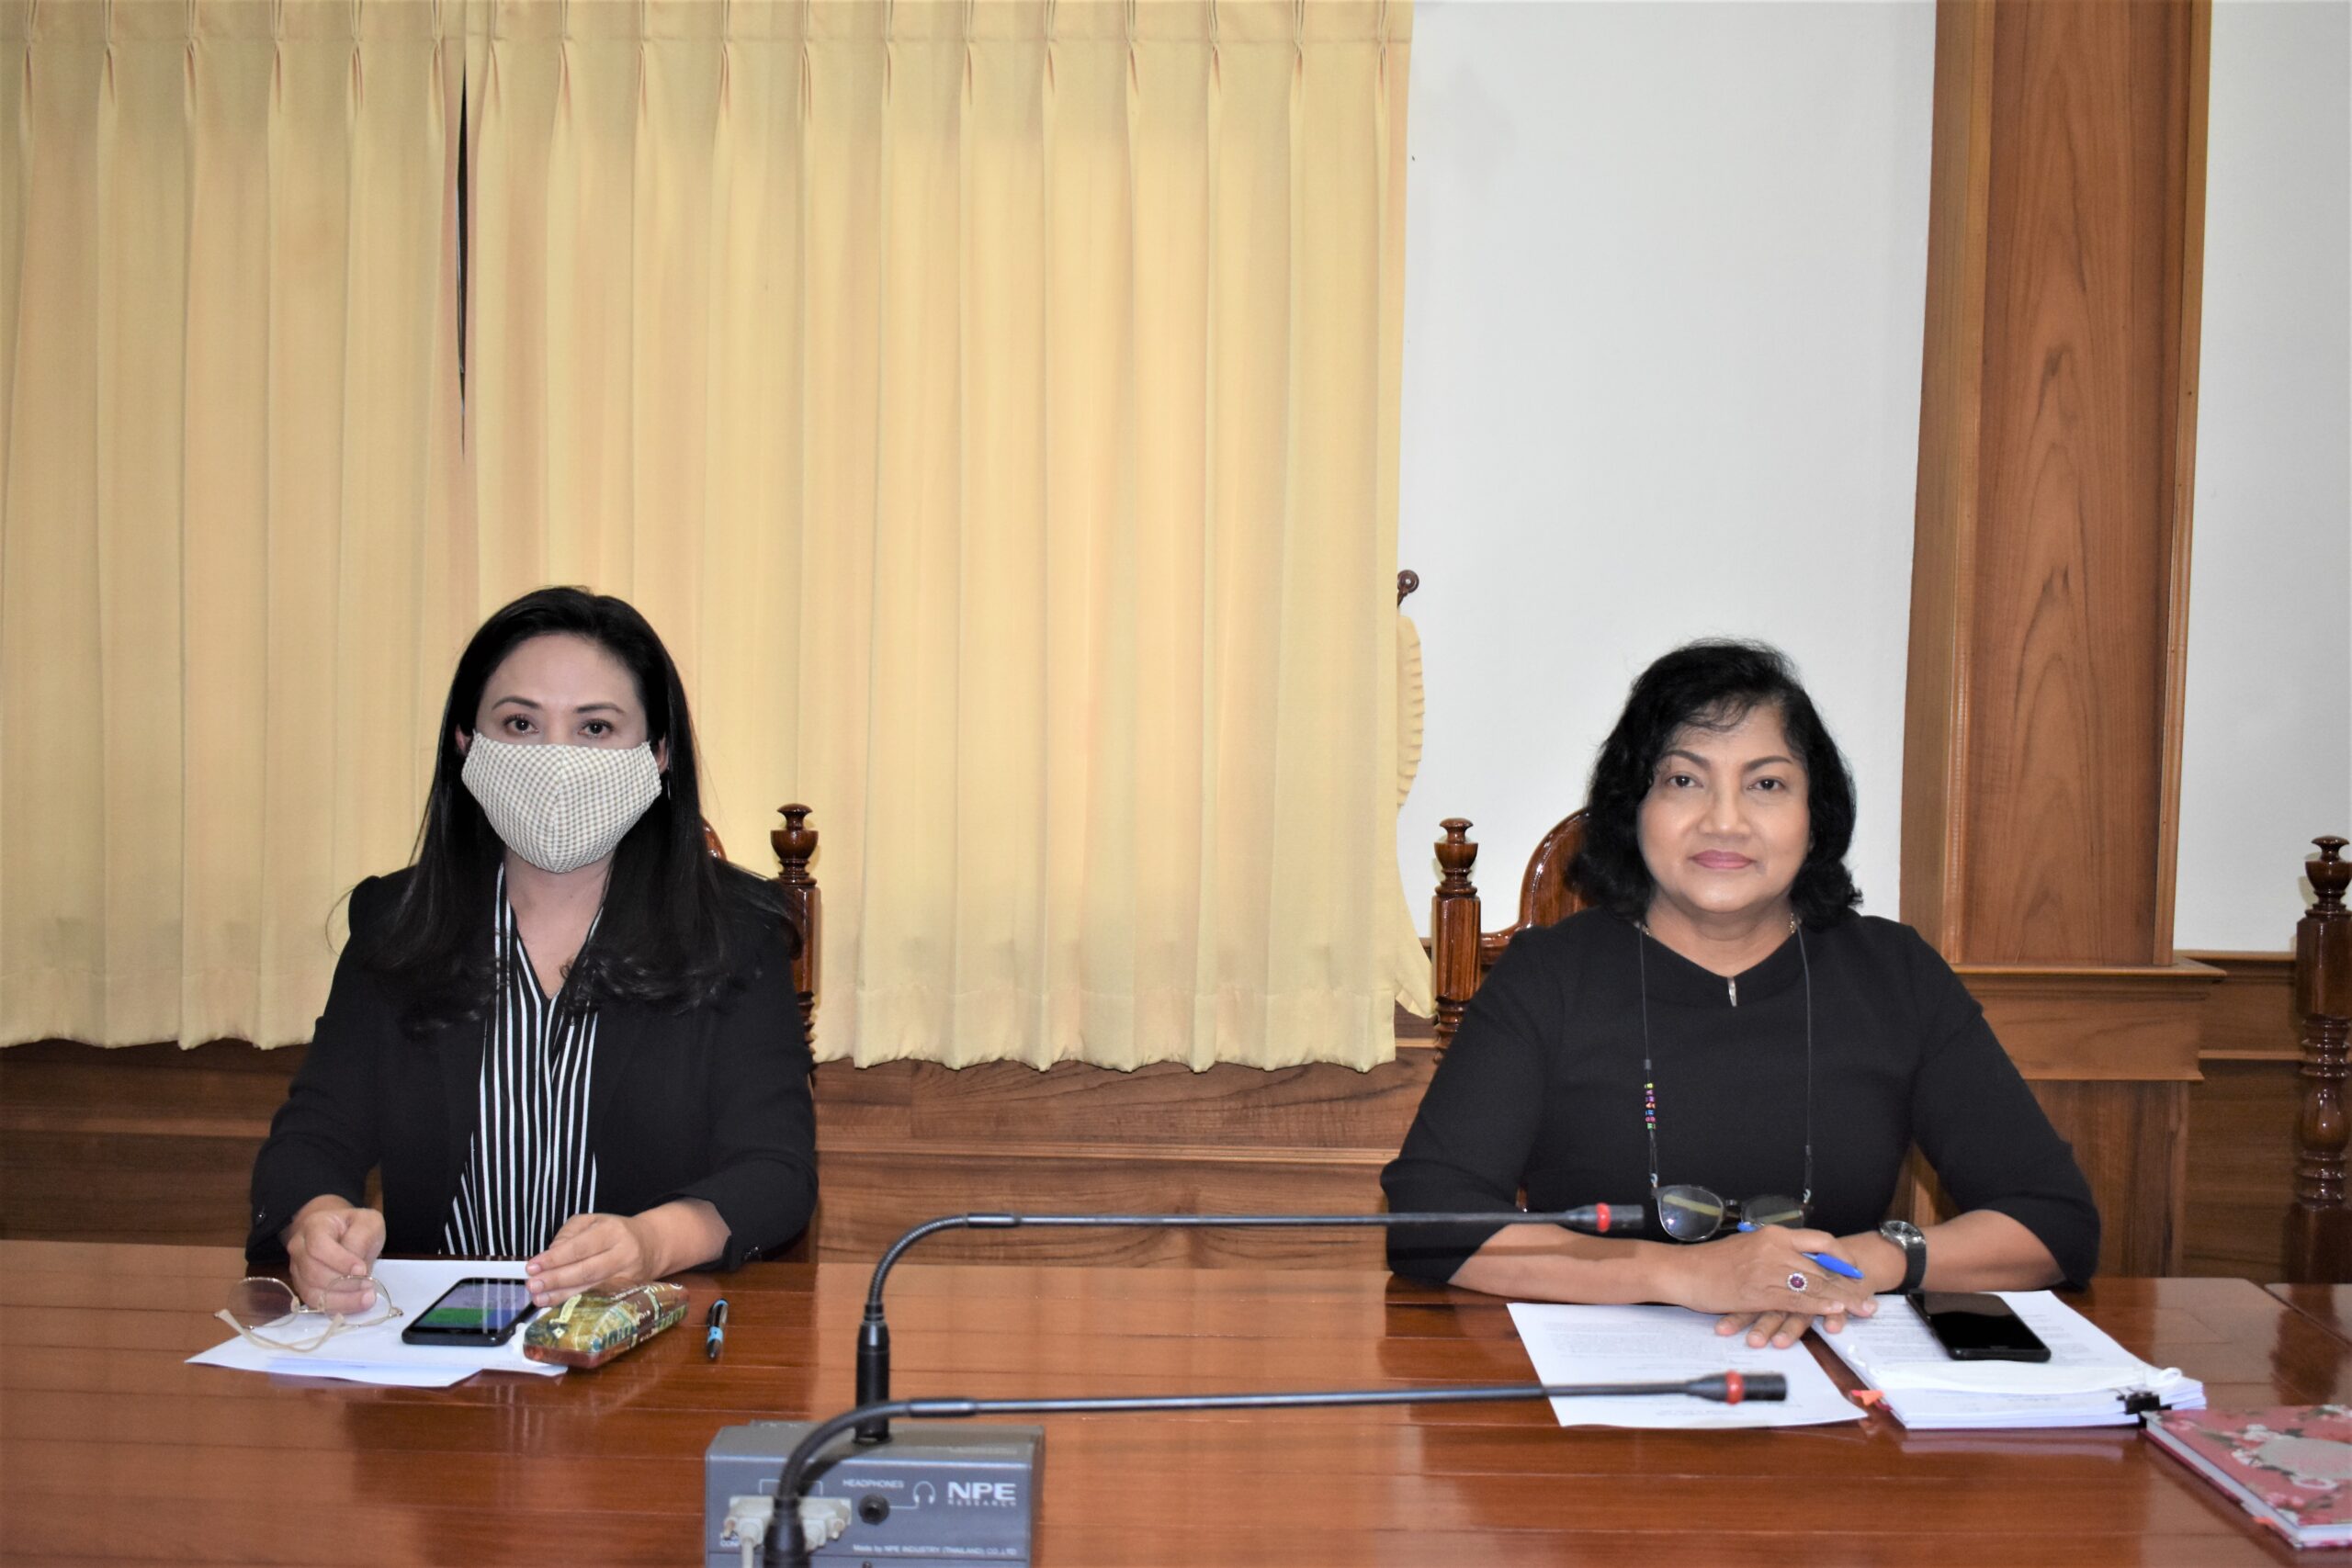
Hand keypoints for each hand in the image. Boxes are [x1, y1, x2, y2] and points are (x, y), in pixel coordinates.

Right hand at [283, 1199, 386, 1313]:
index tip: (362, 1269)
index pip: (318, 1247)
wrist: (340, 1233)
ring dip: (342, 1298)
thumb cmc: (354, 1226)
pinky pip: (314, 1303)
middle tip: (368, 1286)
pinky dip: (336, 1306)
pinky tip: (355, 1303)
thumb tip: (356, 1268)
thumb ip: (361, 1239)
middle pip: (313, 1272)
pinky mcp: (303, 1287)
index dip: (340, 1261)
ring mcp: (297, 1269)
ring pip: (311, 1291)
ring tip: (366, 1297)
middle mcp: (299, 1248)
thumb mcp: (368, 1222)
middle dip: (343, 1283)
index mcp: (313, 1227)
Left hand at [526, 1213, 654, 1306]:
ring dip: (562, 1296)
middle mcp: (624, 1254)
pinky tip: (558, 1307)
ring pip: (592, 1289)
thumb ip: (568, 1234)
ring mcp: (629, 1276)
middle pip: (586, 1271)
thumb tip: (550, 1256)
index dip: (554, 1259)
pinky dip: (577, 1305)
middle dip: (556, 1279)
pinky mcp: (629, 1293)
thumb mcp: (591, 1222)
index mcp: (612, 1231)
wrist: (651, 1245)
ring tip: (539, 1297)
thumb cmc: (614, 1232)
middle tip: (533, 1285)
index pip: (579, 1247)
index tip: (532, 1267)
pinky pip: (600, 1301)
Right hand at [1660, 1226, 1872, 1340]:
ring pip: (1815, 1285)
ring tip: (1862, 1310)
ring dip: (1842, 1299)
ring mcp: (1768, 1270)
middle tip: (1870, 1300)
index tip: (1854, 1272)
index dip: (1842, 1258)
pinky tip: (1833, 1312)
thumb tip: (1796, 1262)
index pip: (1821, 1241)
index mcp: (1774, 1234)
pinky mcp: (1759, 1293)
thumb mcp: (1748, 1247)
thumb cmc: (1712, 1262)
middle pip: (1823, 1267)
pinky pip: (1796, 1300)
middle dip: (1850, 1286)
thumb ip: (1774, 1253)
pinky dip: (1818, 1306)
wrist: (1683, 1271)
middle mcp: (1775, 1248)